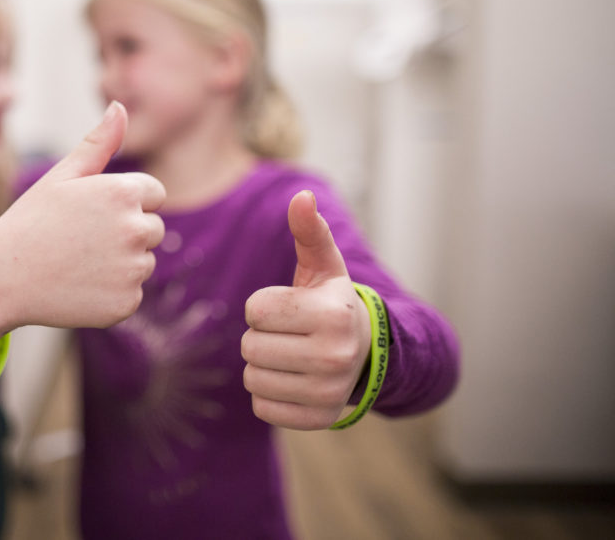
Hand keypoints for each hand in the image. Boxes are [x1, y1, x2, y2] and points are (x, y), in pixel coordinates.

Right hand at [0, 101, 164, 332]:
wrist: (1, 278)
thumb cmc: (31, 221)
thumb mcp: (62, 177)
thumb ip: (99, 143)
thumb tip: (119, 105)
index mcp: (124, 193)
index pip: (154, 194)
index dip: (123, 203)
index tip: (92, 213)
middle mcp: (136, 230)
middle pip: (153, 229)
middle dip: (125, 233)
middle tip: (81, 241)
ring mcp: (133, 270)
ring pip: (144, 262)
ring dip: (120, 264)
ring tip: (77, 264)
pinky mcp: (127, 304)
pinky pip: (132, 293)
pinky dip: (111, 294)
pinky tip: (79, 288)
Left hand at [241, 190, 371, 428]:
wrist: (365, 353)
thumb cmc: (330, 302)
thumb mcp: (323, 265)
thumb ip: (309, 230)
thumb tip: (301, 196)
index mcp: (332, 313)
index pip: (255, 310)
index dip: (263, 306)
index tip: (289, 308)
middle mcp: (334, 356)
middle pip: (250, 346)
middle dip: (261, 336)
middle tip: (289, 334)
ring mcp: (328, 392)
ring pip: (252, 378)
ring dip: (263, 366)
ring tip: (291, 356)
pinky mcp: (318, 419)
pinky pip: (262, 407)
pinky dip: (269, 395)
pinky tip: (293, 380)